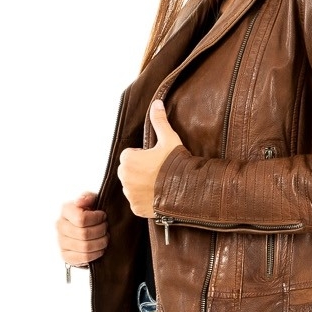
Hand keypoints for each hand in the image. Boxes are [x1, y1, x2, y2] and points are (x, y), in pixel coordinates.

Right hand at [56, 191, 107, 266]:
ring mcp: (62, 242)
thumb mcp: (92, 201)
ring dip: (100, 243)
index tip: (103, 216)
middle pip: (84, 234)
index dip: (97, 219)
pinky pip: (84, 257)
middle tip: (106, 229)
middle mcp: (61, 226)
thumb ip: (88, 197)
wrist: (87, 229)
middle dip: (100, 231)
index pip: (81, 219)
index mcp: (66, 210)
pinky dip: (96, 253)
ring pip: (85, 247)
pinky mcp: (66, 255)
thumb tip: (80, 201)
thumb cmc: (91, 214)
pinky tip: (100, 248)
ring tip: (105, 238)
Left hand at [117, 100, 184, 217]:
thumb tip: (156, 103)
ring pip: (132, 186)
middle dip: (140, 170)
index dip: (143, 156)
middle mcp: (124, 178)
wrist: (187, 190)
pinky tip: (158, 195)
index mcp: (128, 160)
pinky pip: (137, 201)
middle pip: (129, 171)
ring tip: (159, 183)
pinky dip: (145, 199)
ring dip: (141, 184)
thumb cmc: (176, 164)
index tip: (156, 159)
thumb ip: (159, 121)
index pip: (130, 155)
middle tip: (158, 171)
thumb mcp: (169, 139)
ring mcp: (129, 195)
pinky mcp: (136, 208)